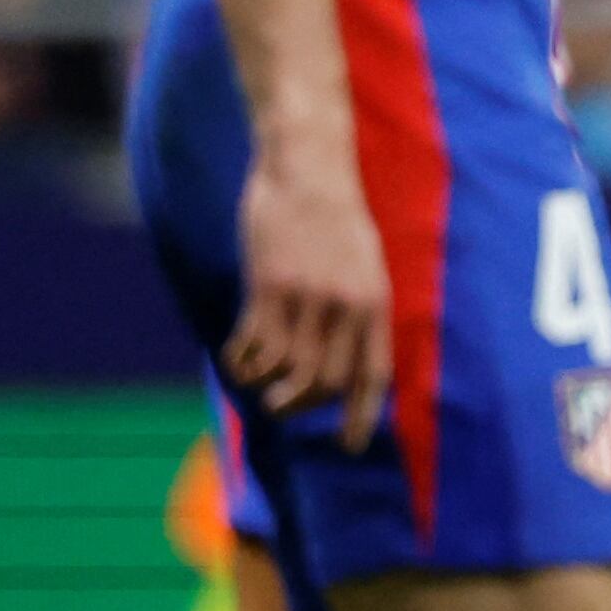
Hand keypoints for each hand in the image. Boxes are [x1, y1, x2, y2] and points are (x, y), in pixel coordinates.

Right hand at [226, 139, 392, 445]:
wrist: (307, 164)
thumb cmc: (335, 214)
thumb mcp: (365, 261)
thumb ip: (357, 308)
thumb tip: (342, 358)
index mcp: (374, 301)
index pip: (372, 375)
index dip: (359, 416)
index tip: (347, 447)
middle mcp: (344, 305)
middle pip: (322, 383)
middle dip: (301, 405)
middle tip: (283, 406)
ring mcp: (306, 296)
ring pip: (285, 370)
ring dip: (266, 387)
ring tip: (256, 381)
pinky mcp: (268, 285)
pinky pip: (254, 344)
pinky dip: (242, 361)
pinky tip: (236, 358)